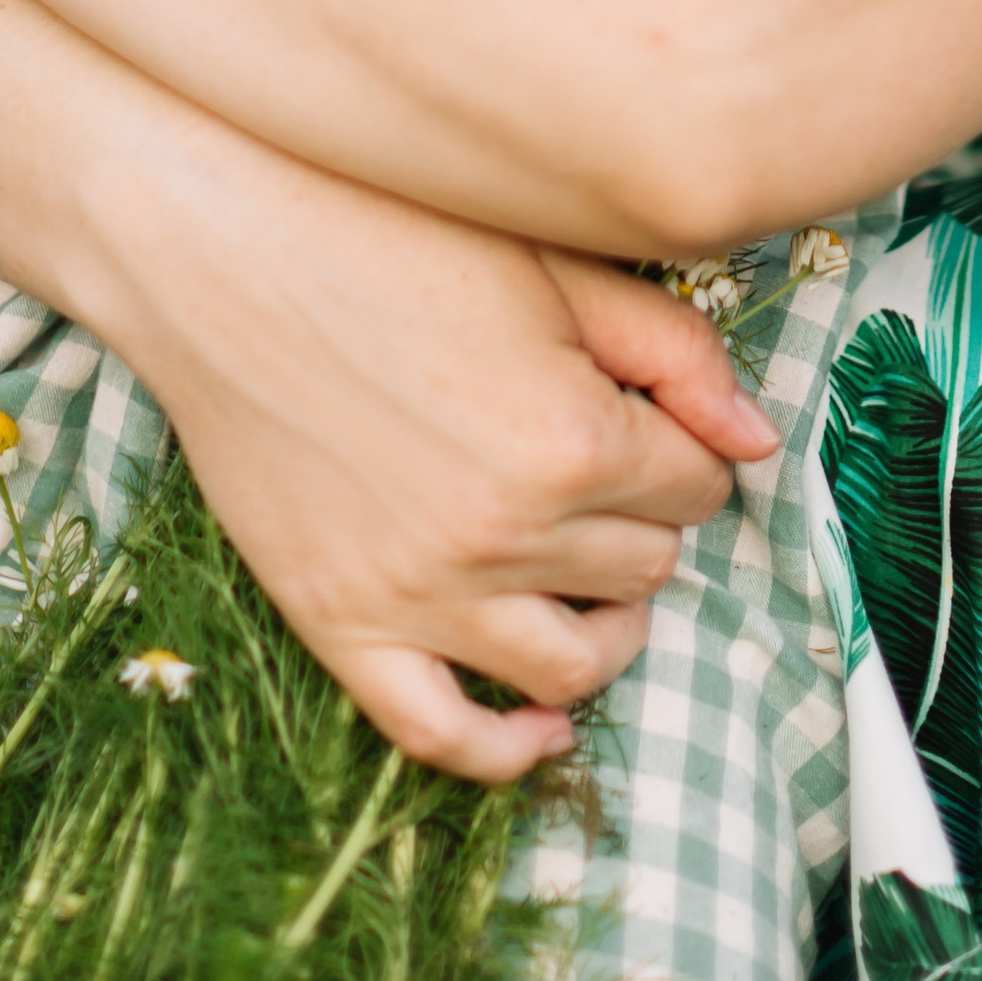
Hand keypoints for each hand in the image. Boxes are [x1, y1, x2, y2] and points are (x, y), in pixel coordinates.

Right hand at [95, 120, 776, 781]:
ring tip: (602, 578)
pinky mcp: (341, 624)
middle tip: (618, 468)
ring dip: (610, 626)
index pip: (697, 484)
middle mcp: (506, 535)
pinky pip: (442, 736)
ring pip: (574, 662)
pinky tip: (543, 723)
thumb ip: (675, 352)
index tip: (656, 418)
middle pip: (647, 568)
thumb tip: (760, 441)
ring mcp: (419, 593)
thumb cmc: (389, 231)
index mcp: (572, 439)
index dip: (687, 446)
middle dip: (649, 518)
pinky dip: (506, 749)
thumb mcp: (555, 264)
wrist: (220, 247)